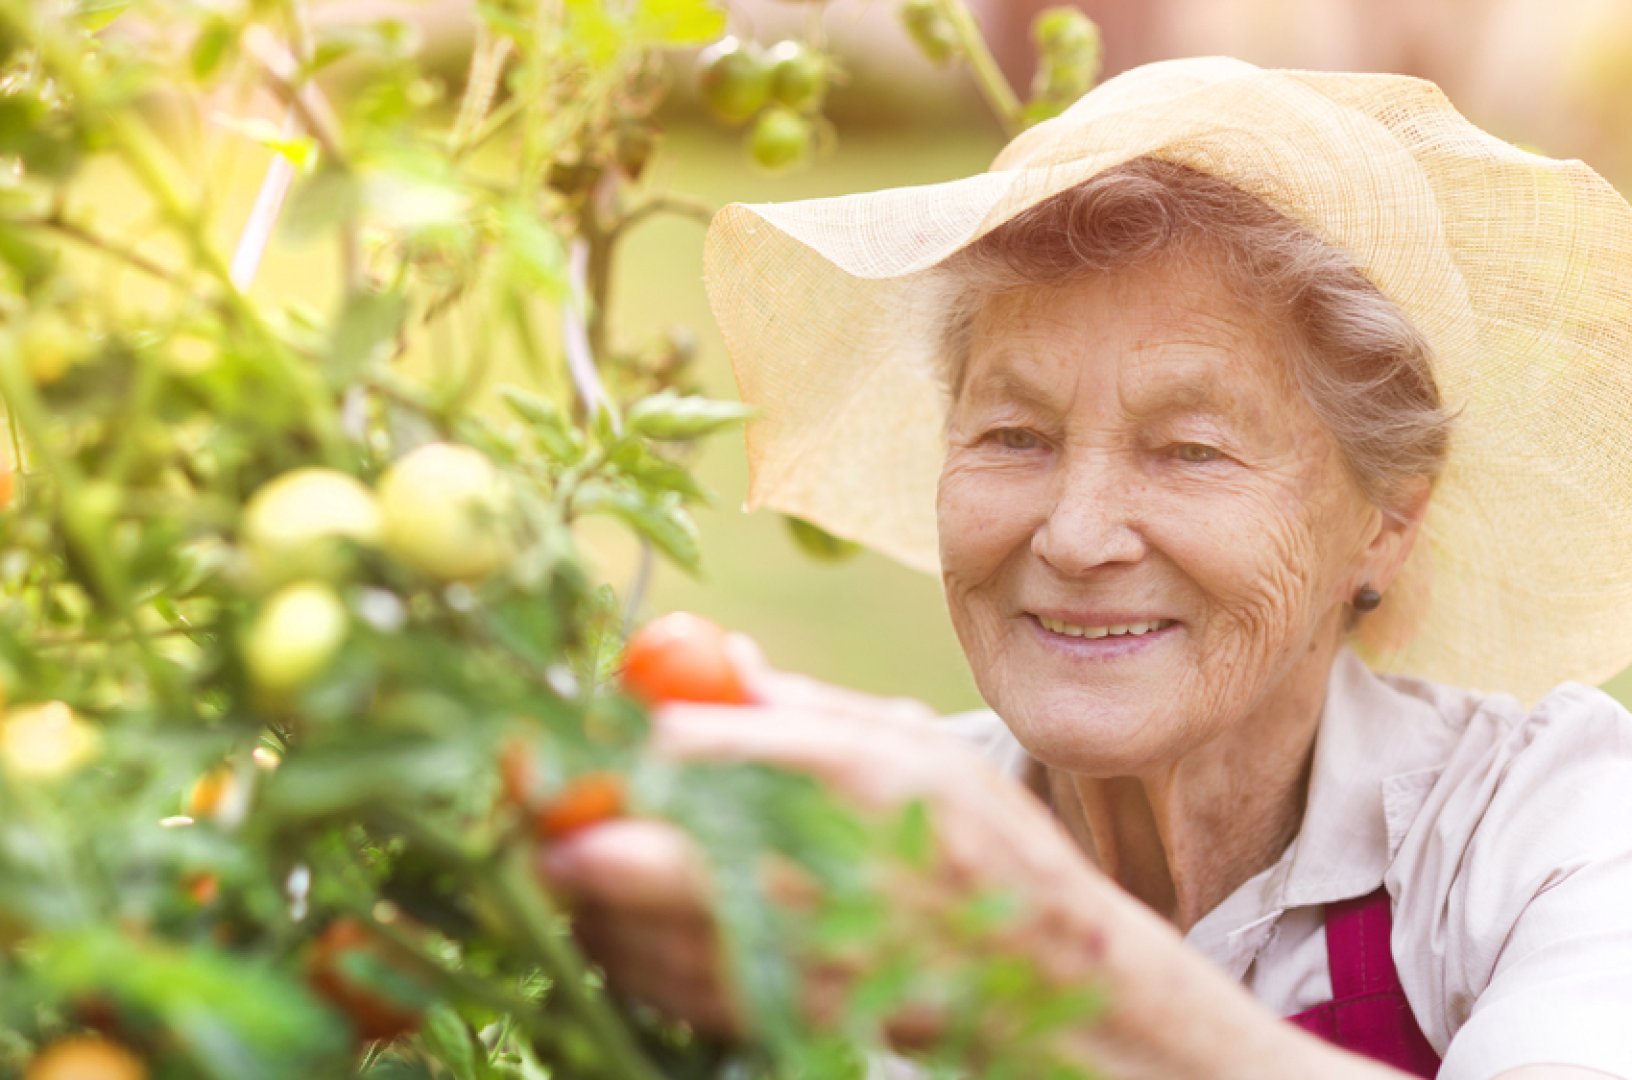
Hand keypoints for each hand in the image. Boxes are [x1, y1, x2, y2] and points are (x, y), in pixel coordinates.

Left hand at [536, 662, 1114, 1043]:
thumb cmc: (976, 841)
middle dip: (553, 822)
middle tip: (530, 796)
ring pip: (615, 926)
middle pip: (619, 851)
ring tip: (576, 848)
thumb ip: (807, 706)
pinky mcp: (764, 1014)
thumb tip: (715, 663)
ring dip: (577, 887)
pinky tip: (625, 911)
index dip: (598, 737)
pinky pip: (649, 980)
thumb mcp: (914, 744)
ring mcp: (779, 955)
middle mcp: (802, 868)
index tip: (551, 726)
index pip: (680, 750)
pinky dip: (617, 942)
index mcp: (842, 778)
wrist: (1039, 978)